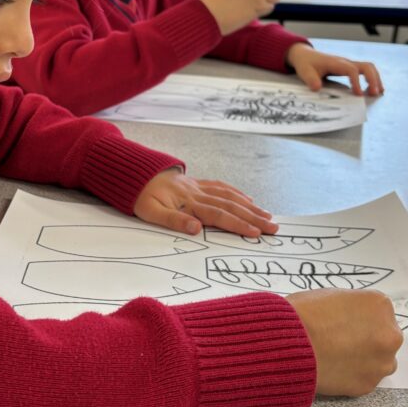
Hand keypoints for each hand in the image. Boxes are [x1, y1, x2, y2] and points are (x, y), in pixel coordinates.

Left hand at [133, 169, 278, 237]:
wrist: (134, 173)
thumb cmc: (141, 197)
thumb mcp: (150, 212)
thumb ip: (174, 220)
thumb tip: (197, 229)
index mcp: (187, 201)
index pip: (218, 215)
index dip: (238, 224)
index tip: (256, 233)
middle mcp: (197, 192)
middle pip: (230, 205)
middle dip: (253, 217)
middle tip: (274, 226)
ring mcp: (198, 186)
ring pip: (229, 195)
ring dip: (250, 206)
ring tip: (267, 215)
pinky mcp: (196, 183)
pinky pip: (221, 186)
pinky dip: (236, 193)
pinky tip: (248, 199)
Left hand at [286, 44, 383, 96]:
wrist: (305, 55)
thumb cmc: (306, 63)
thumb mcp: (304, 71)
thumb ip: (310, 79)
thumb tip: (317, 88)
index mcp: (336, 63)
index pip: (351, 70)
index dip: (356, 82)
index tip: (358, 94)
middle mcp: (345, 62)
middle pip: (366, 66)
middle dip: (373, 79)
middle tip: (374, 94)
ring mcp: (348, 64)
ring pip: (368, 67)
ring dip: (375, 79)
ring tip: (378, 92)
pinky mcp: (349, 68)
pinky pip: (365, 71)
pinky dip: (372, 79)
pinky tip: (374, 89)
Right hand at [287, 289, 401, 395]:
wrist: (290, 344)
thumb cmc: (304, 314)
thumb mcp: (331, 295)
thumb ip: (351, 307)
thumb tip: (350, 319)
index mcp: (379, 305)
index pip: (377, 312)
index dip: (359, 318)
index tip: (344, 323)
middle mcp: (390, 334)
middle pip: (384, 337)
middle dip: (367, 339)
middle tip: (340, 341)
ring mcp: (382, 362)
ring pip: (379, 361)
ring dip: (364, 359)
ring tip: (336, 357)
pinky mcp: (369, 385)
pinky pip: (364, 379)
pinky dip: (352, 376)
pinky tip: (333, 369)